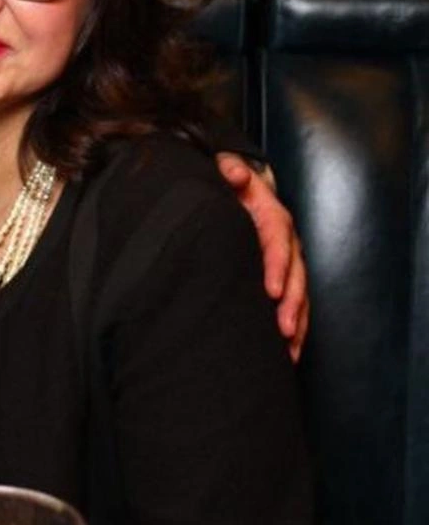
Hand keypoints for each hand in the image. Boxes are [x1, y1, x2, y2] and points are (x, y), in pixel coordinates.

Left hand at [216, 152, 308, 360]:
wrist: (236, 188)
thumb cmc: (227, 186)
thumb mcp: (226, 172)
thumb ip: (228, 171)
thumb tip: (235, 174)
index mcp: (272, 216)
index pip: (277, 242)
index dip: (277, 267)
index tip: (271, 291)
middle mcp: (285, 241)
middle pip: (295, 275)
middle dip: (292, 304)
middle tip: (283, 329)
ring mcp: (288, 261)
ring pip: (299, 295)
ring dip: (297, 322)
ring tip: (290, 349)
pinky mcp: (282, 277)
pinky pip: (294, 304)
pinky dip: (295, 329)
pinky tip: (289, 353)